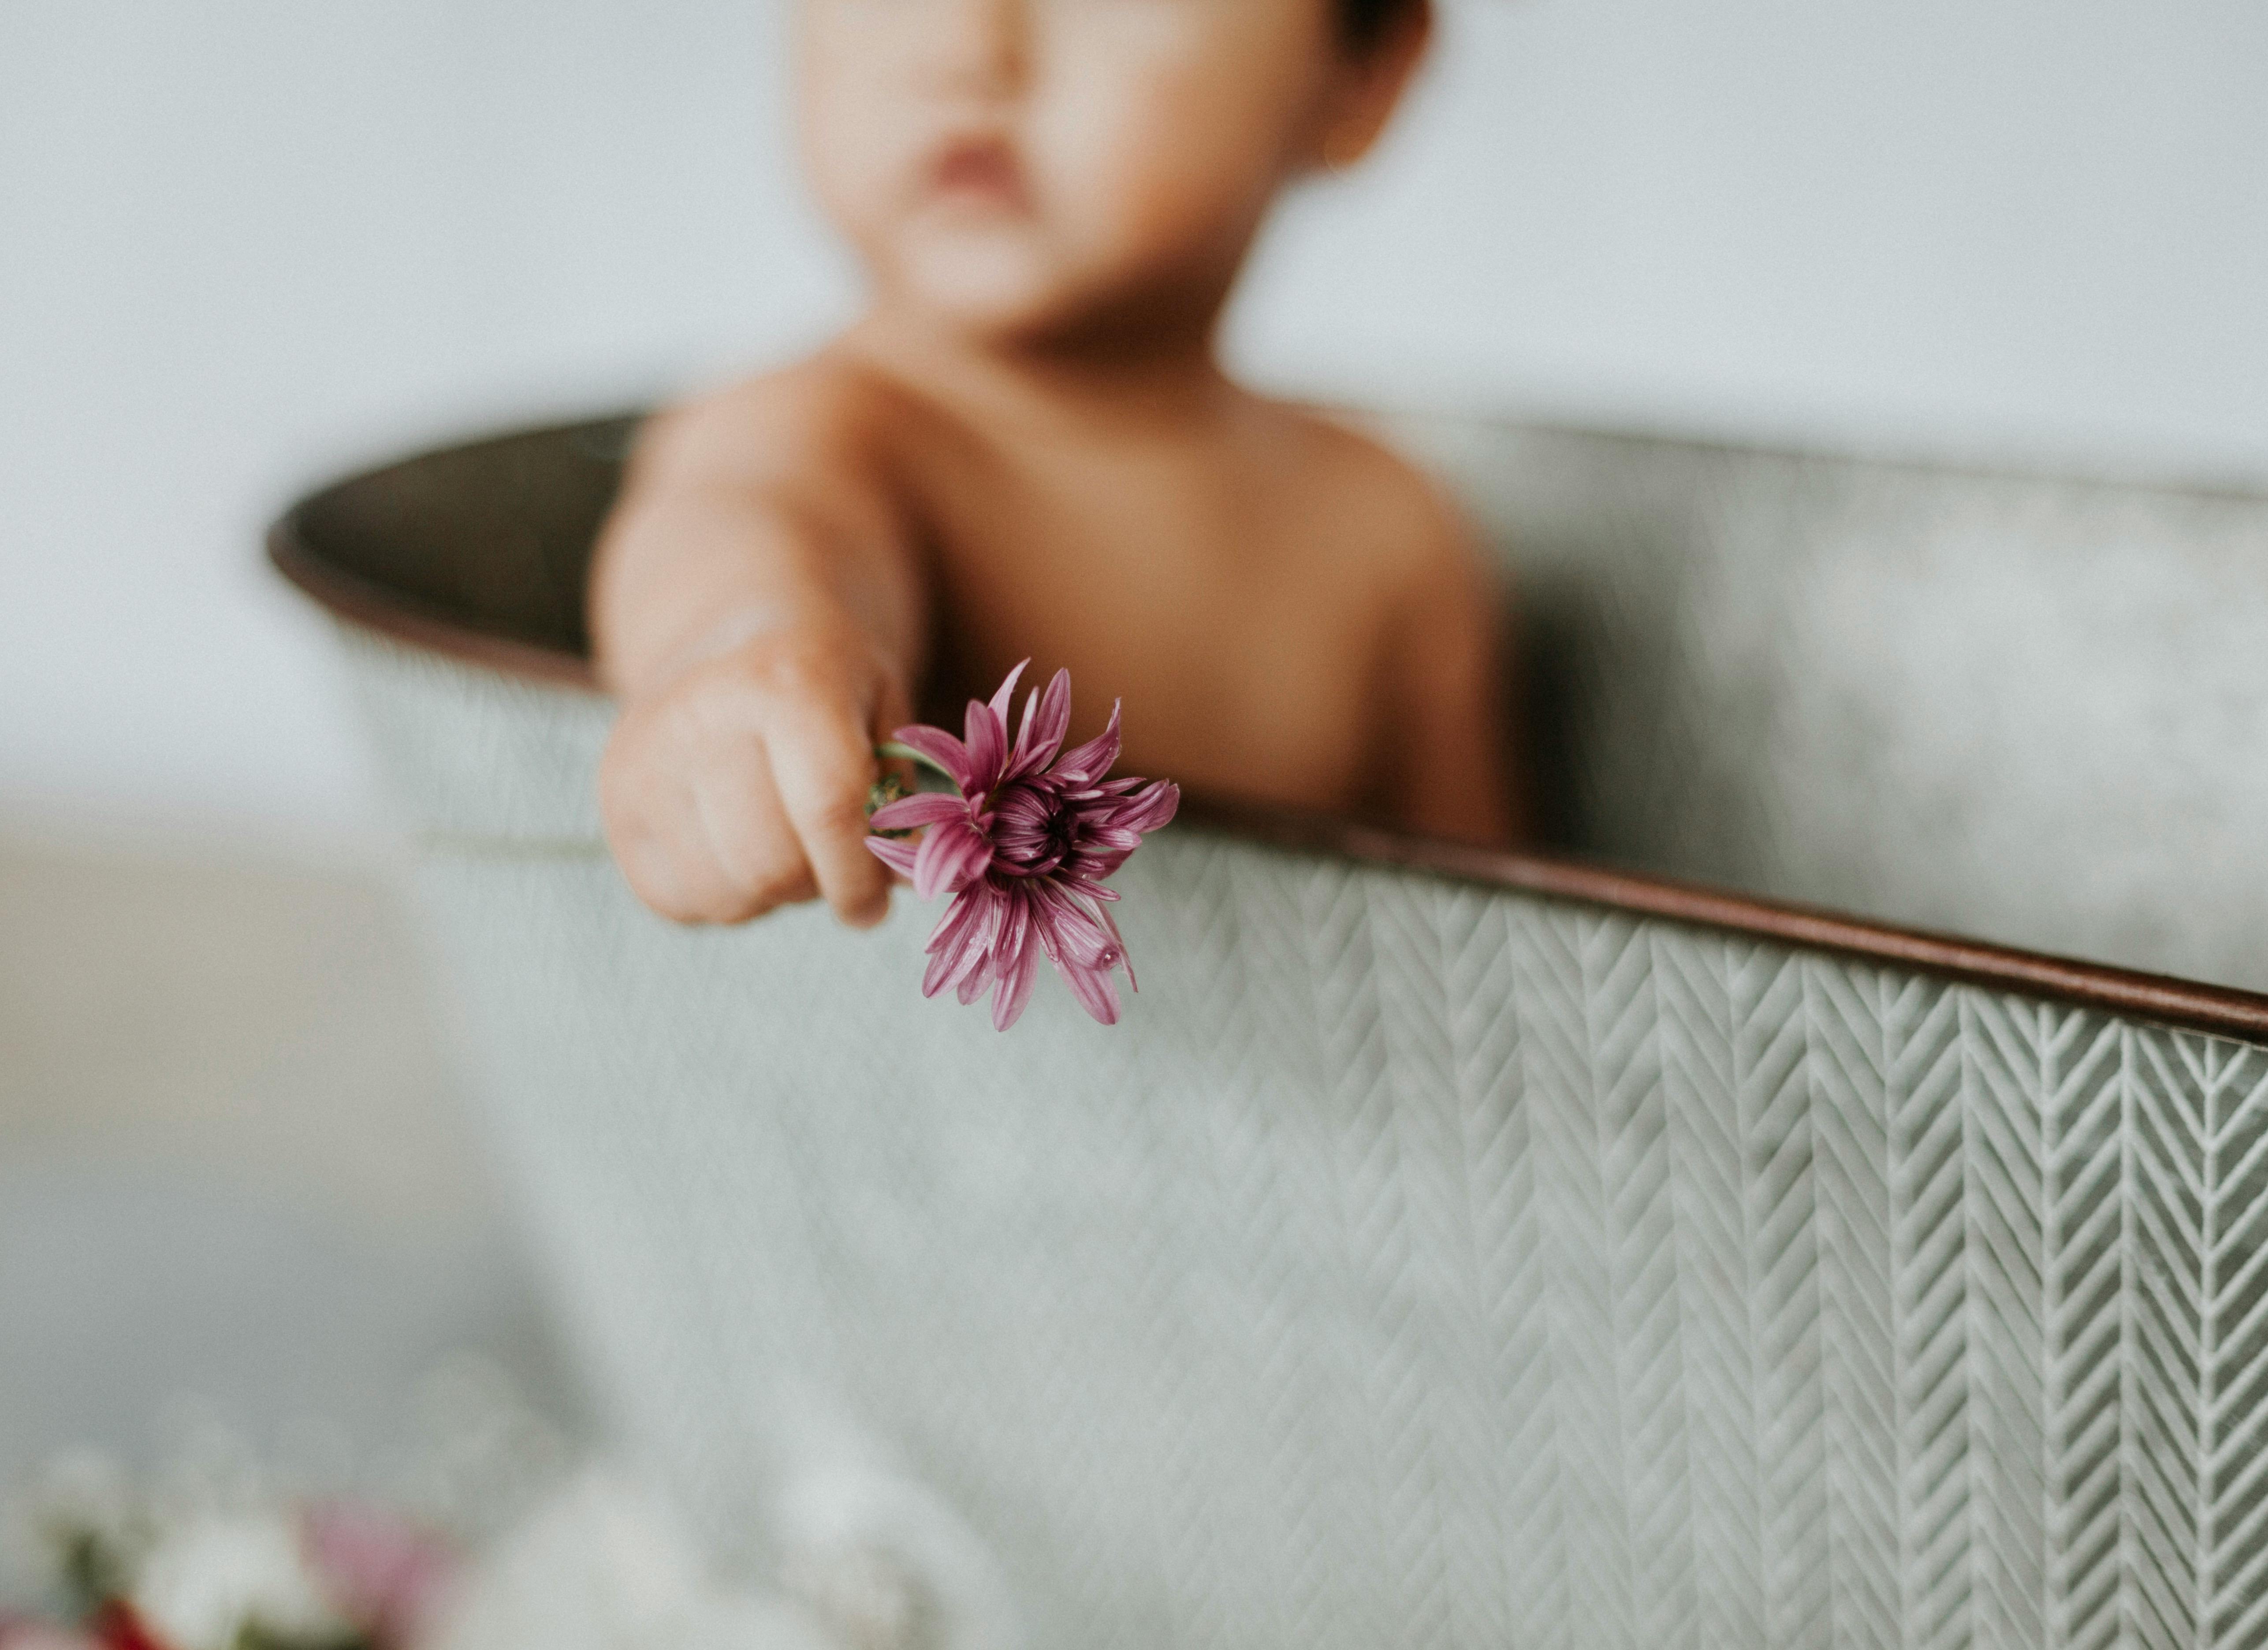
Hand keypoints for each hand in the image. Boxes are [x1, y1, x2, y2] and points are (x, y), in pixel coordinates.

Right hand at [598, 619, 912, 926]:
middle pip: (773, 865)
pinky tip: (736, 849)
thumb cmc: (825, 680)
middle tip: (831, 868)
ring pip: (726, 894)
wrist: (729, 637)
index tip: (876, 907)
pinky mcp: (614, 801)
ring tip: (784, 847)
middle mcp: (700, 714)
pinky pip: (679, 901)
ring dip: (770, 896)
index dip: (860, 878)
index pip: (828, 810)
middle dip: (817, 886)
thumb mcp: (885, 708)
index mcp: (784, 681)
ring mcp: (644, 759)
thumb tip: (903, 880)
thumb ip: (900, 794)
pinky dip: (722, 897)